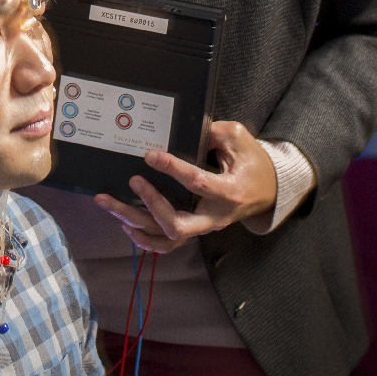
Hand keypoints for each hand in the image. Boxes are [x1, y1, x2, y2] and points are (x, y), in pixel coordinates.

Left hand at [93, 121, 277, 253]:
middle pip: (177, 225)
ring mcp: (204, 228)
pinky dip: (144, 239)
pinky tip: (126, 225)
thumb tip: (181, 130)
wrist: (266, 191)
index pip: (196, 183)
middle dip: (150, 205)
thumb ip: (211, 132)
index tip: (150, 155)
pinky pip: (167, 245)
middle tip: (133, 181)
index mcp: (228, 192)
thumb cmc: (252, 162)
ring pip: (165, 236)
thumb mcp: (238, 138)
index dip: (171, 168)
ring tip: (110, 202)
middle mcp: (214, 217)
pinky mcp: (195, 230)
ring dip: (135, 222)